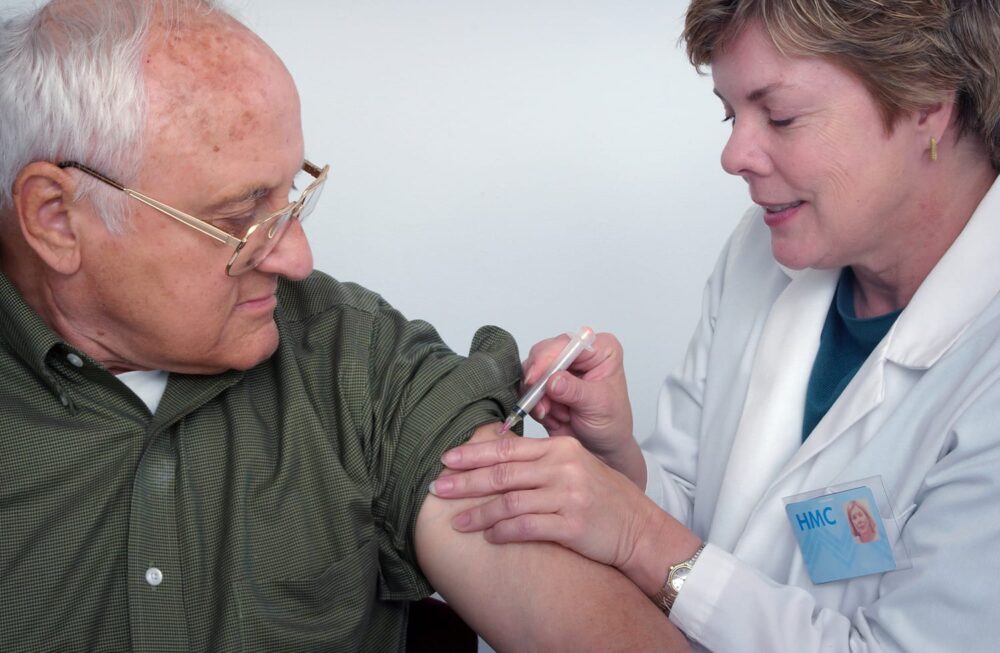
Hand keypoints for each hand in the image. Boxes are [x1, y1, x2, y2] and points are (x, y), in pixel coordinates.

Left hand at [431, 435, 670, 577]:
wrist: (639, 528)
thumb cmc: (604, 498)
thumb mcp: (575, 466)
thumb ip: (541, 460)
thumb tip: (497, 457)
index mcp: (561, 448)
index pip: (508, 447)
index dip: (474, 454)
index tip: (447, 459)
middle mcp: (563, 467)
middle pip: (502, 472)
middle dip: (466, 481)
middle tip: (438, 488)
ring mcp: (568, 496)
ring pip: (510, 501)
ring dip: (479, 513)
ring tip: (457, 522)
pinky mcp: (572, 525)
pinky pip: (527, 527)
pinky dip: (503, 532)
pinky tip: (488, 537)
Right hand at [523, 331, 644, 485]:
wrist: (601, 449)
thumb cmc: (611, 424)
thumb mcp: (599, 406)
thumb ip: (575, 391)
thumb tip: (553, 380)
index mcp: (600, 349)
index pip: (568, 343)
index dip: (549, 358)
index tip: (536, 378)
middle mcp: (577, 354)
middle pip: (544, 353)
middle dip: (539, 381)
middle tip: (542, 403)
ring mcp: (559, 369)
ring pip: (531, 371)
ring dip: (538, 397)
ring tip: (554, 415)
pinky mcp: (544, 384)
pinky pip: (527, 389)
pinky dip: (535, 406)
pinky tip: (552, 417)